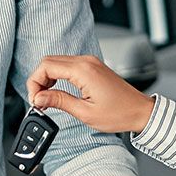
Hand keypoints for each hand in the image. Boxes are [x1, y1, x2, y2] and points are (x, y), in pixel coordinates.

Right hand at [27, 55, 154, 133]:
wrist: (140, 112)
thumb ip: (59, 102)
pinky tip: (57, 91)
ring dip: (47, 78)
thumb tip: (39, 98)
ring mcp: (90, 62)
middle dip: (38, 80)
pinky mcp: (93, 66)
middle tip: (39, 100)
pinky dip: (58, 76)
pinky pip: (68, 65)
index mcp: (83, 70)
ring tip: (47, 98)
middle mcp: (86, 61)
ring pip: (57, 62)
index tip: (36, 100)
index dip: (35, 83)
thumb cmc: (119, 113)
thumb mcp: (85, 112)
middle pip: (49, 61)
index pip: (46, 66)